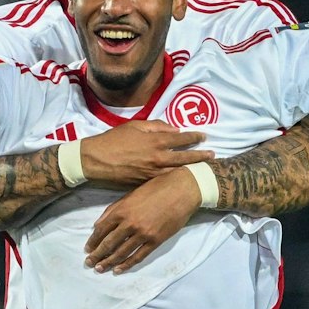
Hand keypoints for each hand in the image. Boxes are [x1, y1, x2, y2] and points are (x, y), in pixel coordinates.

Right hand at [79, 119, 213, 187]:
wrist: (96, 160)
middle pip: (185, 158)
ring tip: (202, 169)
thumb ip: (157, 126)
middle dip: (200, 156)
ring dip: (191, 170)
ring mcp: (153, 173)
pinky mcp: (146, 183)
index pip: (182, 139)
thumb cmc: (114, 139)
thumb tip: (174, 129)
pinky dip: (175, 178)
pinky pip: (164, 180)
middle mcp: (158, 158)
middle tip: (212, 156)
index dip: (195, 137)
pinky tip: (181, 177)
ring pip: (177, 172)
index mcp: (156, 141)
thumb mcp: (135, 125)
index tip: (204, 137)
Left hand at [85, 168, 201, 272]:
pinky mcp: (155, 241)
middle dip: (97, 255)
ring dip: (109, 262)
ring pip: (121, 252)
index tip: (87, 249)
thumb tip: (98, 225)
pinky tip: (118, 270)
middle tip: (89, 263)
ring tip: (100, 269)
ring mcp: (143, 234)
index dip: (92, 241)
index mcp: (121, 210)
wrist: (182, 190)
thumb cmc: (156, 188)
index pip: (101, 230)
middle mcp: (130, 223)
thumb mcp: (131, 195)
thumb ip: (113, 210)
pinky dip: (127, 264)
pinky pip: (138, 256)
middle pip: (108, 243)